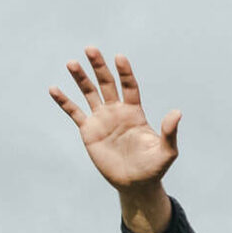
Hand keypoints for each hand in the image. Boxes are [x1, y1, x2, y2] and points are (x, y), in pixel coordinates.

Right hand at [50, 49, 178, 189]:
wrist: (135, 184)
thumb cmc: (153, 168)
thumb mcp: (166, 151)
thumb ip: (169, 132)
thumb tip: (177, 112)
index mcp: (135, 113)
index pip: (129, 87)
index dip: (124, 72)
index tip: (119, 57)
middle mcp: (117, 112)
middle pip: (107, 84)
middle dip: (99, 67)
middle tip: (91, 49)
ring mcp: (102, 119)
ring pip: (89, 93)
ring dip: (81, 78)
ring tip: (72, 63)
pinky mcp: (88, 130)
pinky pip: (74, 112)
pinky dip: (64, 101)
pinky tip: (54, 89)